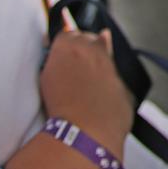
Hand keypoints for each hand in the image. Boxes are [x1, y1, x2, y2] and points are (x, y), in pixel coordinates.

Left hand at [40, 30, 134, 156]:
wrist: (83, 134)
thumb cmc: (107, 116)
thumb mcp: (123, 89)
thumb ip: (114, 67)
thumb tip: (109, 56)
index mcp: (100, 51)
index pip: (99, 36)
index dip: (100, 45)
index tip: (100, 50)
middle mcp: (78, 50)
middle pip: (75, 34)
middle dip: (80, 43)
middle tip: (85, 58)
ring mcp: (58, 61)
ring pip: (58, 44)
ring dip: (65, 50)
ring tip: (71, 66)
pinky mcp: (44, 76)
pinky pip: (49, 61)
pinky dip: (55, 66)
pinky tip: (63, 80)